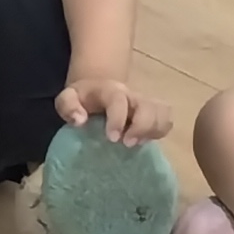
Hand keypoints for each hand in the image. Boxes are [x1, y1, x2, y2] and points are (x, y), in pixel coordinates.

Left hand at [55, 73, 172, 145]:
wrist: (97, 89)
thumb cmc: (81, 98)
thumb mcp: (67, 98)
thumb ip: (68, 106)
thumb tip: (80, 120)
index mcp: (110, 90)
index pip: (119, 101)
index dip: (118, 120)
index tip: (112, 138)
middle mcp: (132, 95)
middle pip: (149, 106)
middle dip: (142, 127)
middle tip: (127, 144)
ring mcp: (146, 102)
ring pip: (163, 112)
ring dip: (154, 130)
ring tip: (138, 142)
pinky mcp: (154, 111)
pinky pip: (167, 120)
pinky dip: (160, 131)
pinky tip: (145, 139)